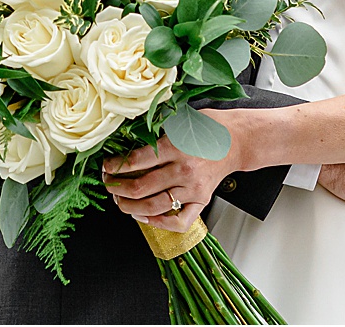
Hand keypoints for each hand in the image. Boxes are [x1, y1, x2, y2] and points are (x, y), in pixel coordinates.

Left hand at [102, 114, 240, 233]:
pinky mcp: (202, 201)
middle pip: (142, 187)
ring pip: (155, 206)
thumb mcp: (180, 120)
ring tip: (121, 203)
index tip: (106, 166)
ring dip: (131, 208)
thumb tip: (125, 139)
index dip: (116, 166)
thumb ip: (156, 131)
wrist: (238, 140)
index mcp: (177, 147)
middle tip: (109, 185)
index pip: (138, 161)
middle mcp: (185, 170)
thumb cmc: (209, 127)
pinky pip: (179, 221)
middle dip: (118, 188)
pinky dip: (159, 223)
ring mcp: (194, 189)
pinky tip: (145, 217)